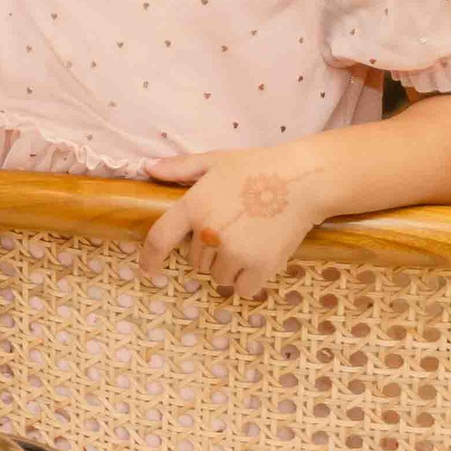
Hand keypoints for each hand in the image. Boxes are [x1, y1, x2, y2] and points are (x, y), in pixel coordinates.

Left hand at [139, 149, 327, 297]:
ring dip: (227, 267)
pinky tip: (258, 260)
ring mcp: (234, 252)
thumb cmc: (256, 167)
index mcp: (193, 207)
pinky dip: (247, 280)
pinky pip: (242, 289)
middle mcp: (209, 233)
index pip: (159, 240)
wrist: (302, 180)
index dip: (150, 258)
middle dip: (207, 251)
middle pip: (195, 261)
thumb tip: (148, 168)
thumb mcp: (214, 161)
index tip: (149, 270)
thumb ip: (179, 168)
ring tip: (247, 241)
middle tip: (231, 230)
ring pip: (218, 276)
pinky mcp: (260, 266)